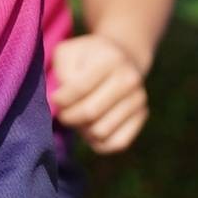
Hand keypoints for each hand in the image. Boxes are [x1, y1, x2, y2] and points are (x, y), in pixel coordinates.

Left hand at [49, 33, 151, 153]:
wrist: (121, 58)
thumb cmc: (86, 59)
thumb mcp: (69, 54)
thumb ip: (63, 73)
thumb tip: (64, 102)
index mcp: (110, 59)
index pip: (79, 89)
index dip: (60, 100)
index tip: (55, 99)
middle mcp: (130, 79)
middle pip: (89, 113)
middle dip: (69, 117)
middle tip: (64, 112)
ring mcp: (139, 99)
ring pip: (100, 131)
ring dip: (83, 129)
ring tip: (79, 117)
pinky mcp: (142, 116)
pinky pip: (116, 143)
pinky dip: (98, 142)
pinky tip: (91, 128)